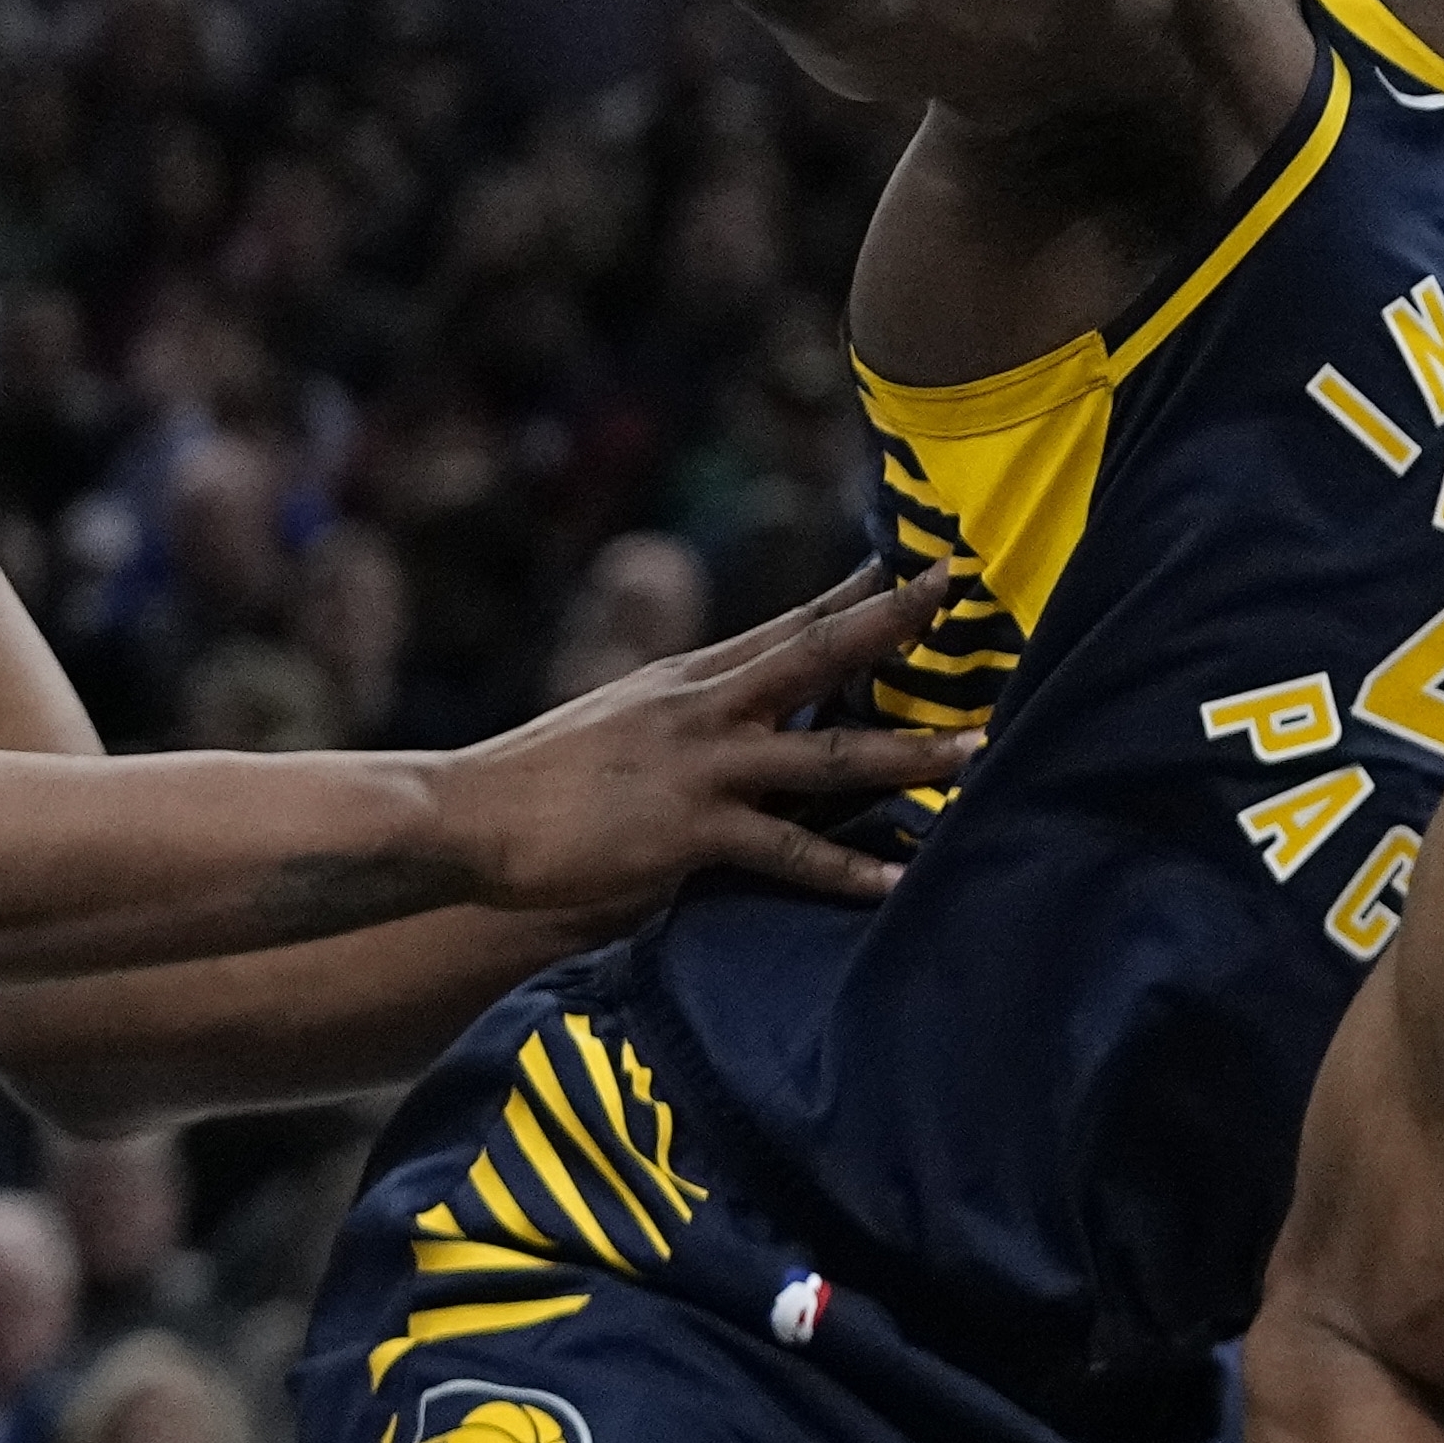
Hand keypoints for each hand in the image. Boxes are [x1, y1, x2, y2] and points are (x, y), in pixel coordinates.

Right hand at [426, 565, 975, 912]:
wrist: (466, 815)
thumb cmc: (538, 782)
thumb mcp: (620, 722)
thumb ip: (686, 718)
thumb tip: (735, 719)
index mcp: (689, 678)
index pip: (789, 624)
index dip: (856, 593)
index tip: (917, 562)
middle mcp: (703, 707)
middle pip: (817, 653)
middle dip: (894, 622)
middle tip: (960, 591)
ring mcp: (701, 766)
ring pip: (826, 754)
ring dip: (907, 754)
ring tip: (977, 753)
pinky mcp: (690, 831)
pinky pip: (786, 851)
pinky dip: (844, 869)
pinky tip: (895, 880)